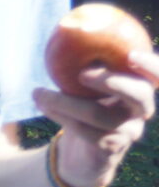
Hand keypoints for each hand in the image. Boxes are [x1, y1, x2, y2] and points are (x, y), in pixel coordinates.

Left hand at [36, 54, 158, 186]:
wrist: (81, 155)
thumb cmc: (83, 109)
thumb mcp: (83, 87)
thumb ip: (81, 65)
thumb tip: (61, 31)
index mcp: (138, 89)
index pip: (156, 76)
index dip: (151, 66)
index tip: (132, 55)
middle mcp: (140, 110)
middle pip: (139, 94)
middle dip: (112, 81)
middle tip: (83, 74)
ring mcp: (129, 131)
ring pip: (100, 115)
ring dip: (66, 102)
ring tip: (40, 93)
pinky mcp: (111, 149)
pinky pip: (86, 132)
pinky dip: (62, 118)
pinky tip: (46, 108)